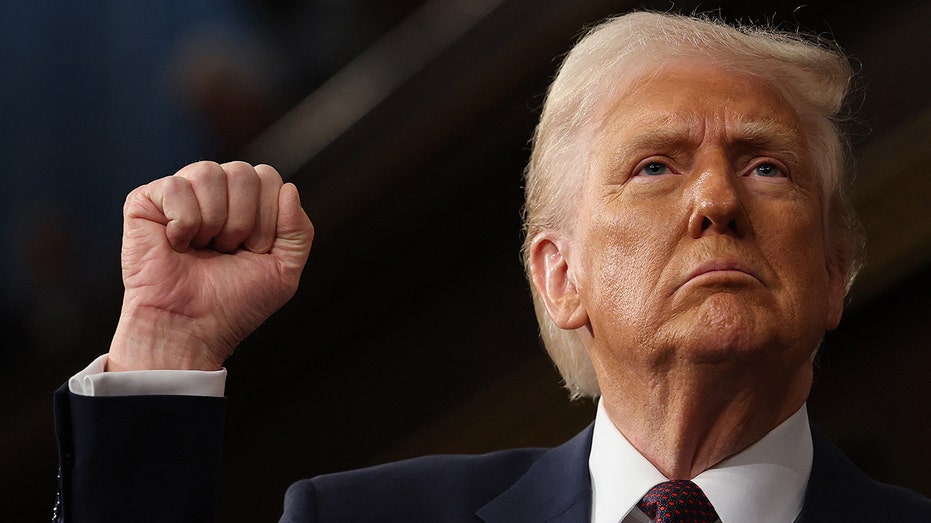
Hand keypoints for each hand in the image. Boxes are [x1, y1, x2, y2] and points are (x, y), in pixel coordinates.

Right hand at [107, 161, 313, 371]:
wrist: (191, 329)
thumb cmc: (234, 303)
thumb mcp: (284, 270)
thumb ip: (299, 230)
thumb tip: (288, 188)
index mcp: (246, 202)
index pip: (269, 178)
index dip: (268, 218)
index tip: (253, 251)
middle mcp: (214, 192)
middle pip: (244, 172)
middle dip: (243, 221)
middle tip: (226, 251)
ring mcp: (180, 194)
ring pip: (209, 173)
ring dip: (214, 221)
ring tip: (202, 248)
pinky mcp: (145, 201)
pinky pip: (175, 186)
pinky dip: (183, 223)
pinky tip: (176, 244)